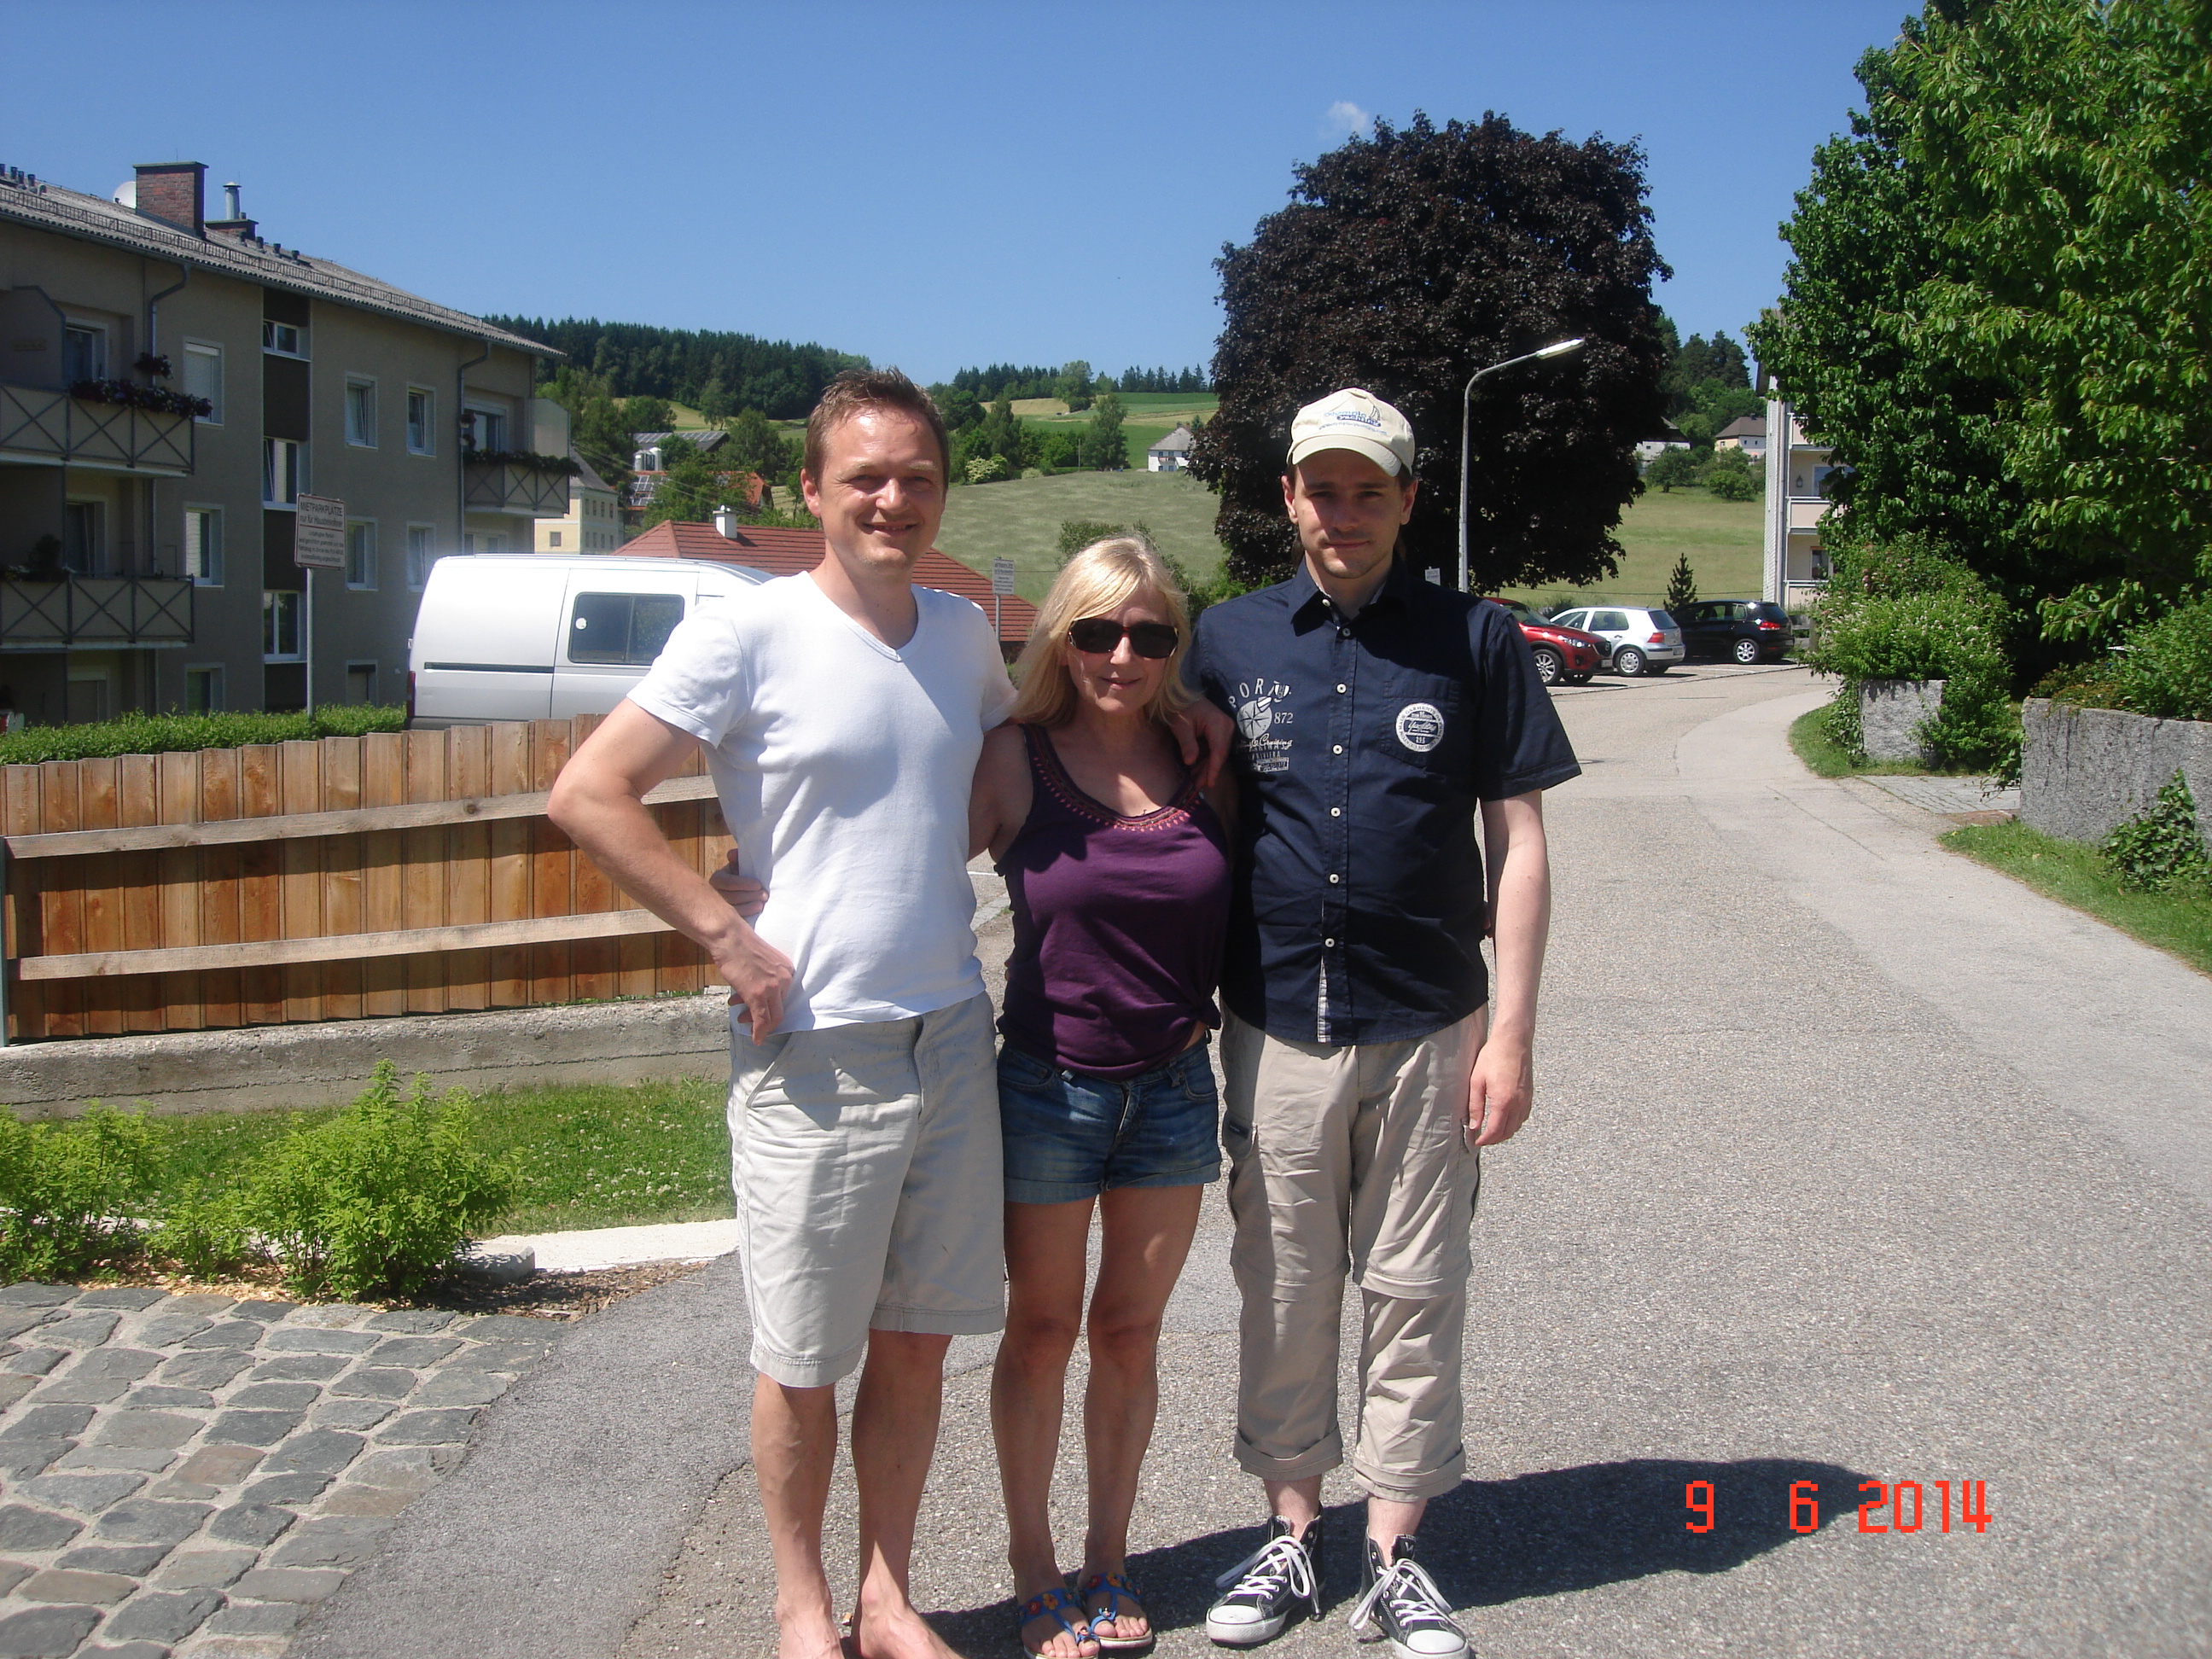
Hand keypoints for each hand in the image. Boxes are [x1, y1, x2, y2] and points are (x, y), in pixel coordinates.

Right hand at [709, 848, 768, 917]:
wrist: (746, 890)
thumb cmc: (744, 875)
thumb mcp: (741, 865)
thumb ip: (738, 858)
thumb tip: (732, 854)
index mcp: (717, 879)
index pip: (727, 882)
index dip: (743, 884)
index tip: (758, 885)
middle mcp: (715, 894)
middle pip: (731, 897)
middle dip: (749, 896)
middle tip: (764, 895)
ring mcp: (719, 909)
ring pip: (732, 910)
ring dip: (748, 907)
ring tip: (761, 904)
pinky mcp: (726, 920)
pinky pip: (735, 920)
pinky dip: (747, 916)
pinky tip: (756, 912)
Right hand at [714, 923, 794, 1042]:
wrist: (730, 937)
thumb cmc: (740, 947)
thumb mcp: (761, 962)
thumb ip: (765, 978)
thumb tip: (755, 995)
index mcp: (787, 970)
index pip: (784, 998)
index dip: (771, 1008)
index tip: (760, 1012)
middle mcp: (784, 979)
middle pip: (780, 1010)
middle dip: (765, 1020)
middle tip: (748, 1019)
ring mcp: (772, 987)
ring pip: (771, 1017)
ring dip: (756, 1024)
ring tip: (740, 1017)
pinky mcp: (757, 994)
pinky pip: (761, 1020)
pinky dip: (758, 1032)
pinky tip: (755, 1039)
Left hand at [1166, 699, 1234, 789]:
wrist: (1181, 696)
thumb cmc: (1180, 708)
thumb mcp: (1181, 726)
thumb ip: (1187, 743)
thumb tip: (1190, 762)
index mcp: (1219, 724)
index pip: (1219, 752)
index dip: (1214, 769)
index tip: (1209, 784)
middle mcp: (1226, 727)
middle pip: (1219, 755)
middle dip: (1209, 772)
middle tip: (1197, 786)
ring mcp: (1224, 729)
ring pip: (1217, 754)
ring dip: (1207, 768)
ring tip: (1195, 781)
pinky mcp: (1219, 732)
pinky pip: (1214, 750)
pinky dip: (1206, 760)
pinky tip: (1196, 770)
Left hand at [1466, 1034, 1533, 1147]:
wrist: (1514, 1042)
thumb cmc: (1493, 1057)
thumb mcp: (1476, 1081)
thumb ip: (1475, 1106)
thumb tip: (1474, 1126)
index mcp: (1503, 1101)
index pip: (1495, 1131)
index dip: (1485, 1140)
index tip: (1476, 1142)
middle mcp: (1518, 1104)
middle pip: (1507, 1132)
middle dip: (1494, 1139)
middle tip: (1482, 1138)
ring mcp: (1526, 1100)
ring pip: (1517, 1126)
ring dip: (1504, 1132)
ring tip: (1491, 1131)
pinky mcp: (1530, 1095)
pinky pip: (1523, 1117)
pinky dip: (1514, 1123)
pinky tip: (1504, 1119)